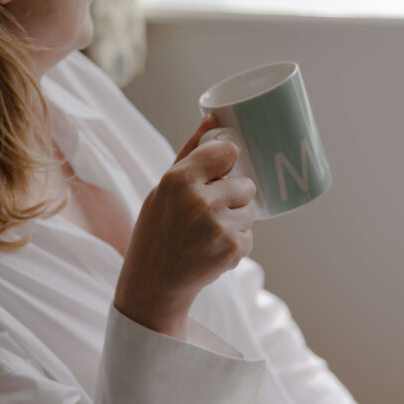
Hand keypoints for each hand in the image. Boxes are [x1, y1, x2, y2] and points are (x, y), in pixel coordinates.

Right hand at [114, 115, 255, 337]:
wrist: (154, 286)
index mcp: (179, 179)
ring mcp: (217, 226)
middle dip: (232, 198)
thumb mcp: (162, 190)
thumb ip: (190, 154)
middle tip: (206, 216)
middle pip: (245, 184)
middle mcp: (199, 200)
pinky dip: (235, 245)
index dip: (227, 163)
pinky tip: (211, 252)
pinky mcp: (232, 249)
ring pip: (249, 212)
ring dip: (234, 222)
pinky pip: (249, 237)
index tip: (219, 174)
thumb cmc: (156, 233)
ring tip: (207, 236)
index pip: (228, 151)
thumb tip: (212, 117)